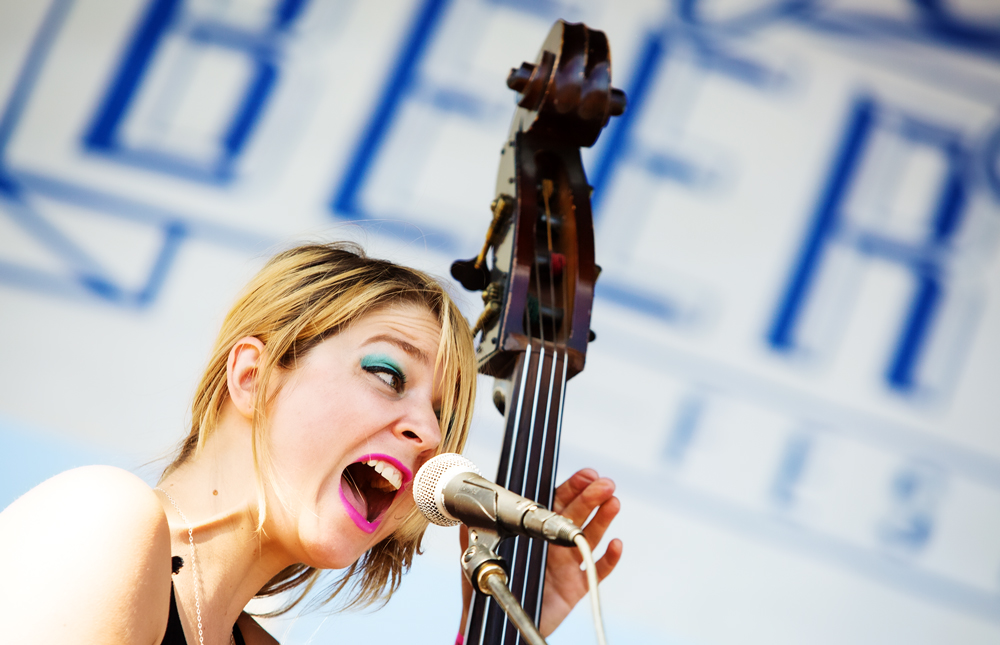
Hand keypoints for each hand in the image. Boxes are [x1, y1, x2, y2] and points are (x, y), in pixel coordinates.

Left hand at [456, 469, 621, 638]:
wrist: (496, 625)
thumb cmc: (488, 589)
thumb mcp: (478, 559)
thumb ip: (472, 537)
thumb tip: (463, 517)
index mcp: (535, 532)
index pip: (556, 502)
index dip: (572, 487)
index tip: (586, 476)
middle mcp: (553, 544)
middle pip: (577, 514)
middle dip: (591, 497)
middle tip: (605, 485)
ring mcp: (567, 564)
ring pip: (589, 537)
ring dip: (603, 519)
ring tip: (613, 503)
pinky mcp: (575, 587)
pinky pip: (597, 572)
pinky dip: (608, 559)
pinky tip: (616, 545)